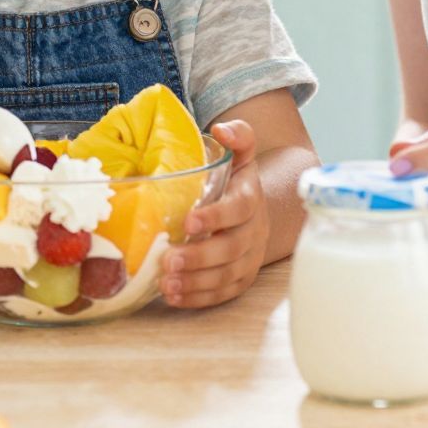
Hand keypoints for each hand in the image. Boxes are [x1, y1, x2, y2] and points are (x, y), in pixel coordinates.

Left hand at [162, 120, 266, 309]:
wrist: (260, 211)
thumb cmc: (238, 182)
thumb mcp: (241, 155)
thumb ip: (238, 136)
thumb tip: (221, 129)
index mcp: (250, 199)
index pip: (238, 209)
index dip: (216, 216)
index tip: (188, 221)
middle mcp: (253, 232)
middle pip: (231, 249)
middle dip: (200, 257)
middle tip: (169, 260)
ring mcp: (249, 259)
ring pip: (227, 276)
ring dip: (196, 282)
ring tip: (167, 283)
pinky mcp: (241, 279)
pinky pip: (223, 293)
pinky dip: (198, 298)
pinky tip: (174, 297)